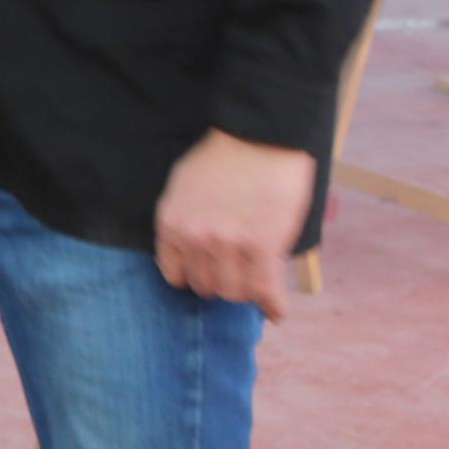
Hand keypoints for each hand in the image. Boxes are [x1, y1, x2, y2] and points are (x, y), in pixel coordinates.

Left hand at [153, 128, 316, 316]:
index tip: (208, 277)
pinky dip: (273, 306)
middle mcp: (195, 238)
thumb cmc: (224, 157)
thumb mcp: (184, 186)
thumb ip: (184, 220)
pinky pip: (266, 291)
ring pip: (236, 293)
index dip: (194, 277)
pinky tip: (277, 311)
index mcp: (171, 222)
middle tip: (239, 277)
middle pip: (207, 286)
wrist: (259, 136)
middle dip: (222, 284)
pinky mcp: (263, 246)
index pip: (175, 273)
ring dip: (248, 292)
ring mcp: (228, 245)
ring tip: (259, 285)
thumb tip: (189, 250)